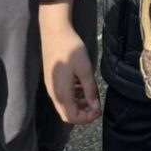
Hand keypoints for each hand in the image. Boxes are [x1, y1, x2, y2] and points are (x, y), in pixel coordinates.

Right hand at [39, 0, 100, 124]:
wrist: (54, 32)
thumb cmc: (71, 49)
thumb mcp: (85, 69)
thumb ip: (90, 89)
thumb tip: (95, 106)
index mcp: (61, 94)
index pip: (73, 117)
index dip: (87, 118)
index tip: (99, 109)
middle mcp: (54, 94)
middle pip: (67, 114)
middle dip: (82, 114)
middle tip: (95, 105)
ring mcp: (51, 87)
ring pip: (64, 106)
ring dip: (78, 105)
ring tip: (91, 96)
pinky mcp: (51, 79)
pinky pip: (62, 96)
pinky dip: (73, 97)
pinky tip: (82, 86)